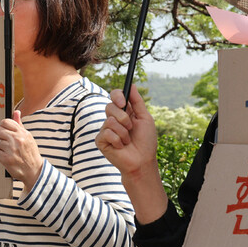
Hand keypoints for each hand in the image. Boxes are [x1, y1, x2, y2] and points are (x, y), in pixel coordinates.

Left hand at [0, 111, 41, 189]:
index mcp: (22, 133)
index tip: (3, 132)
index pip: (5, 122)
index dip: (1, 126)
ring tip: (2, 148)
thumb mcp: (27, 137)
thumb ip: (19, 124)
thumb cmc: (30, 153)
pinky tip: (2, 155)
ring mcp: (11, 149)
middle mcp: (17, 139)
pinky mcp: (6, 159)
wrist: (34, 170)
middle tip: (2, 141)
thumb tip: (16, 112)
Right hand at [96, 85, 167, 223]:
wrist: (142, 161)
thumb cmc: (146, 141)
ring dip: (123, 132)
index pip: (115, 96)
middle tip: (130, 127)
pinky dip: (117, 140)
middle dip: (123, 118)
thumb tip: (132, 85)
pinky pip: (106, 133)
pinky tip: (121, 147)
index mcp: (124, 112)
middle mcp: (113, 119)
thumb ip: (137, 101)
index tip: (123, 102)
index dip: (117, 96)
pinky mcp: (101, 140)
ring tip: (128, 141)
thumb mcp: (145, 118)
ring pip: (109, 121)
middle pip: (109, 106)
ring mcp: (106, 130)